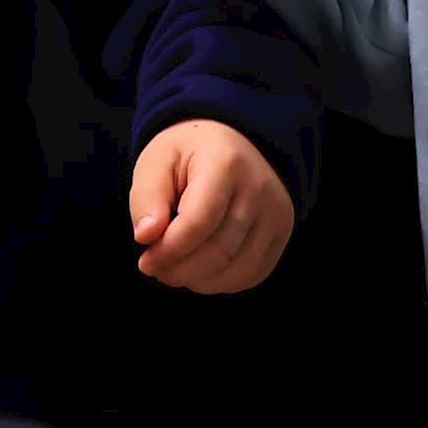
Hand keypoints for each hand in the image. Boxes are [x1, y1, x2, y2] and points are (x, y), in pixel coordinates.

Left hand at [129, 121, 296, 292]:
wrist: (231, 144)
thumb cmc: (188, 156)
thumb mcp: (156, 162)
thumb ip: (146, 198)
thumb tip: (146, 236)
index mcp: (225, 163)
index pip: (197, 222)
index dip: (168, 250)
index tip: (145, 259)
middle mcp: (259, 188)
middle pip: (218, 251)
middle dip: (179, 270)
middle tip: (155, 268)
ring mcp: (277, 212)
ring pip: (237, 270)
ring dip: (198, 281)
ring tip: (175, 270)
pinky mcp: (282, 232)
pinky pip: (252, 274)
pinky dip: (221, 282)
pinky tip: (200, 271)